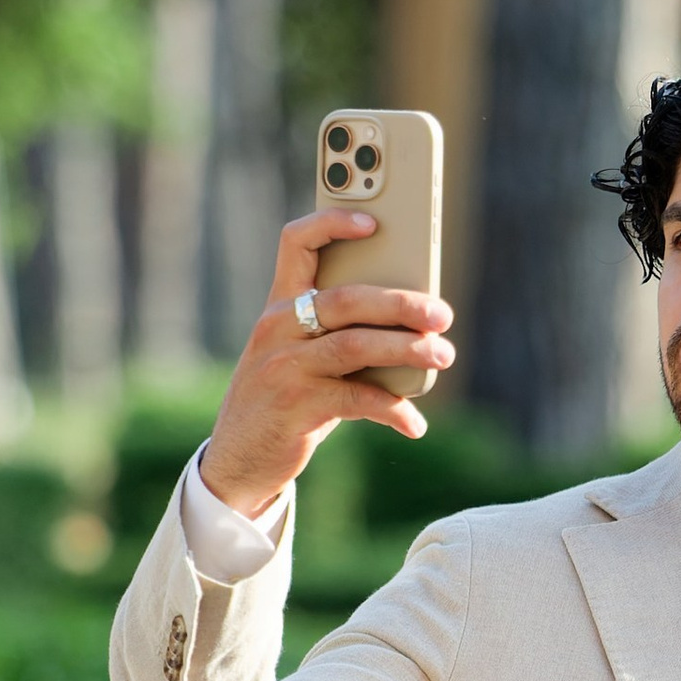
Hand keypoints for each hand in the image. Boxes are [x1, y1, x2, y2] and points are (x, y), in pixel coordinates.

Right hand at [200, 208, 456, 516]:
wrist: (236, 459)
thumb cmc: (284, 400)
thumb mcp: (299, 356)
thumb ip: (340, 334)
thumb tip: (415, 324)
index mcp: (279, 305)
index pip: (296, 242)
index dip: (333, 223)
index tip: (374, 221)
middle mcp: (277, 327)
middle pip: (347, 298)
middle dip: (400, 303)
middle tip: (442, 314)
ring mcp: (284, 366)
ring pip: (356, 345)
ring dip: (407, 349)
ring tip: (443, 354)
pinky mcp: (296, 406)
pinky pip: (357, 399)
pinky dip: (392, 410)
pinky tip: (414, 423)